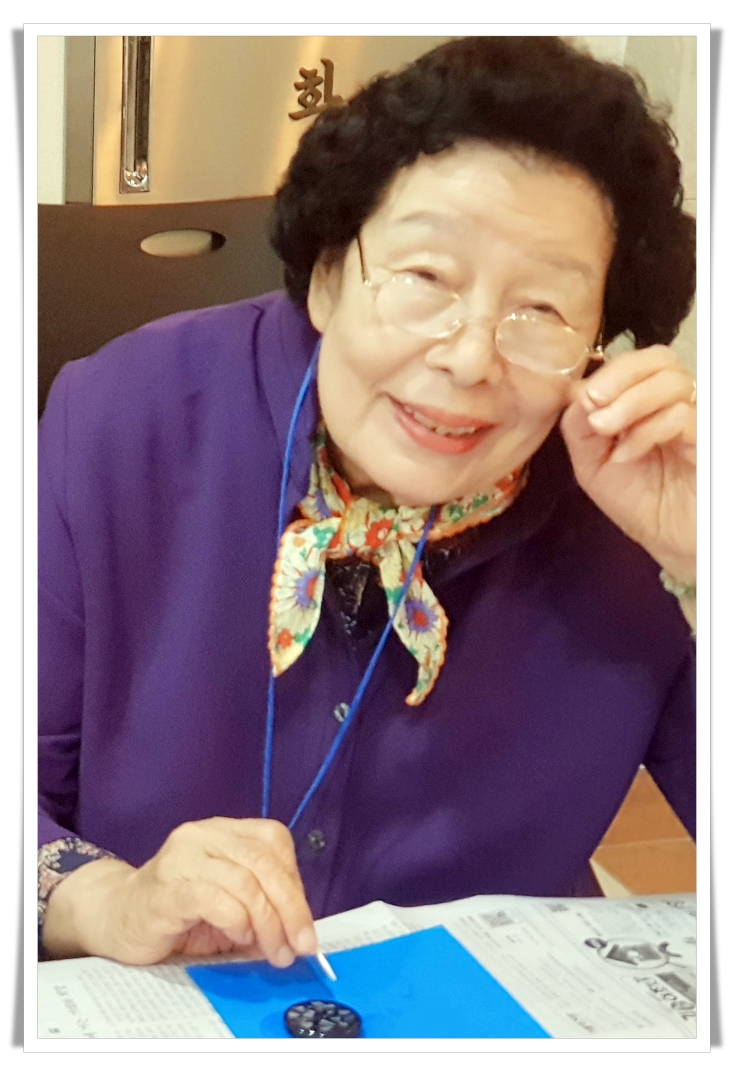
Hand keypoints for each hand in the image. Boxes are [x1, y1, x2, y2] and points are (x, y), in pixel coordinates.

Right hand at [43, 817, 317, 966]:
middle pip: (263, 861)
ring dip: (268, 922)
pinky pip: (215, 898)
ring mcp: (183, 856)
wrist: (117, 918)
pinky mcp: (167, 887)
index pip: (274, 841)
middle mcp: (204, 833)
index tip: (305, 924)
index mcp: (224, 830)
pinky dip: (237, 921)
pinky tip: (240, 938)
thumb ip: (263, 903)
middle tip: (301, 945)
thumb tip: (302, 930)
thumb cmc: (179, 913)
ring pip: (244, 881)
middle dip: (291, 907)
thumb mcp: (230, 902)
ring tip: (274, 951)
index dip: (295, 883)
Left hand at [560, 345, 695, 581]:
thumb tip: (577, 392)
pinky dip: (646, 431)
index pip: (636, 361)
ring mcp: (697, 419)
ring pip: (672, 381)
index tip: (583, 399)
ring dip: (629, 403)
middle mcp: (677, 402)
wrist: (670, 542)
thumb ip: (579, 426)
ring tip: (606, 433)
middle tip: (593, 407)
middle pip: (659, 358)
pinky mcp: (708, 439)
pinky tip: (626, 456)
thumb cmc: (638, 502)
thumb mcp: (592, 463)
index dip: (608, 372)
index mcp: (648, 401)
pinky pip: (681, 415)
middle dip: (619, 377)